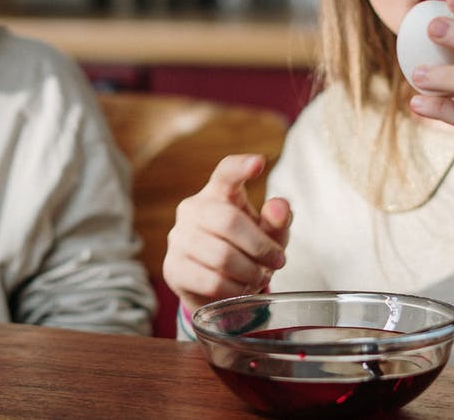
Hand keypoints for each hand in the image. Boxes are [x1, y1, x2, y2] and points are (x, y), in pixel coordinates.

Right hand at [162, 154, 291, 312]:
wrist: (217, 287)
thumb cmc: (246, 251)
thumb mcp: (269, 235)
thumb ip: (278, 220)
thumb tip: (280, 206)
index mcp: (218, 192)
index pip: (226, 173)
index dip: (241, 167)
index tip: (259, 162)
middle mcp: (192, 209)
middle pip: (229, 221)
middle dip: (260, 247)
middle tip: (277, 261)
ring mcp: (178, 237)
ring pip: (221, 256)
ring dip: (250, 272)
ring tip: (259, 277)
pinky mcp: (173, 267)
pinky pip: (211, 281)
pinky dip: (235, 291)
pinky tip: (241, 289)